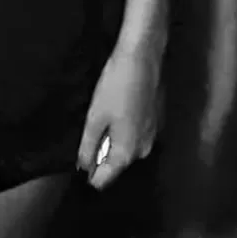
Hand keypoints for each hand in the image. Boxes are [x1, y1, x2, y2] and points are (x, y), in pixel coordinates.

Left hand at [77, 39, 163, 189]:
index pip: (105, 179)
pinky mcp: (156, 121)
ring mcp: (152, 136)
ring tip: (103, 117)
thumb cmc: (116, 87)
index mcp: (127, 153)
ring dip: (113, 139)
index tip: (81, 159)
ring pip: (126, 148)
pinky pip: (135, 135)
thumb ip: (88, 146)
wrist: (142, 58)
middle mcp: (143, 151)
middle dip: (102, 152)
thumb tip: (84, 168)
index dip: (90, 173)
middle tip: (91, 129)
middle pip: (116, 163)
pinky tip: (117, 109)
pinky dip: (124, 128)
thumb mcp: (95, 117)